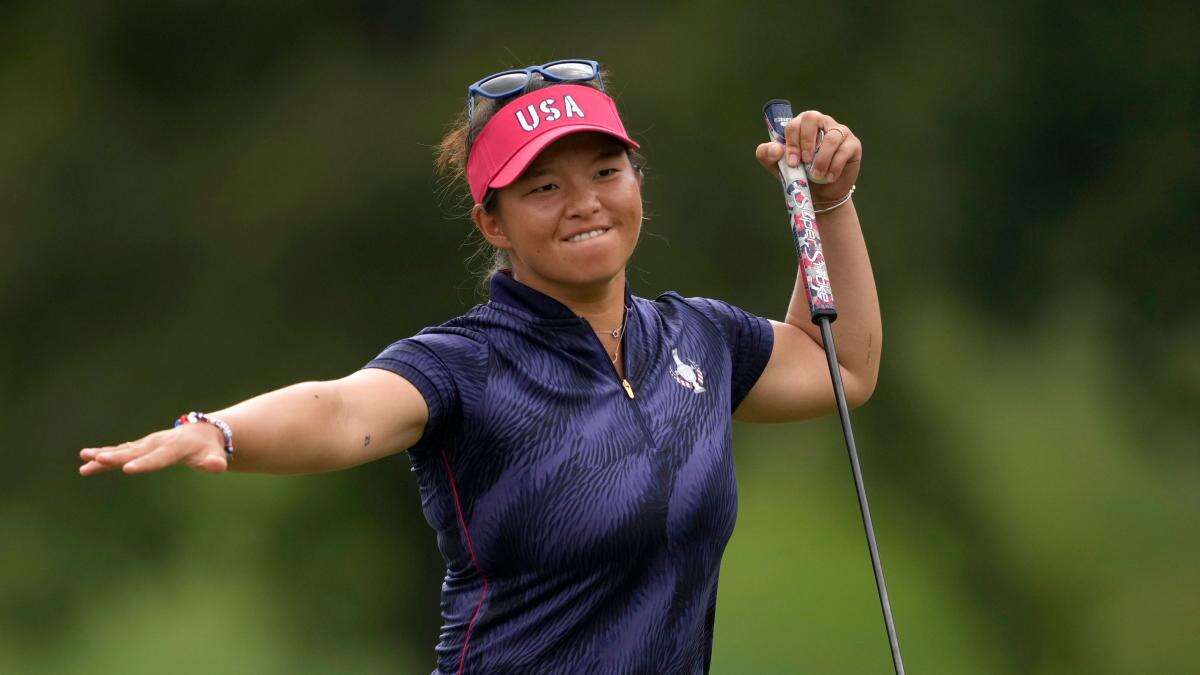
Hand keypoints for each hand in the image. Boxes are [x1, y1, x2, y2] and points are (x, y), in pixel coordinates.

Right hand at [79, 423, 228, 475]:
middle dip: (116, 457)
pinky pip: (121, 451)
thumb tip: (217, 466)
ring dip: (104, 455)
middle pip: (135, 452)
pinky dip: (105, 455)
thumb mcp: (216, 456)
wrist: (203, 433)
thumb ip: (215, 462)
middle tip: (97, 460)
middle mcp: (158, 443)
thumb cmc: (210, 449)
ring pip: (123, 450)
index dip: (144, 463)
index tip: (127, 469)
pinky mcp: (142, 447)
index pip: (159, 458)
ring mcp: (148, 444)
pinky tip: (87, 460)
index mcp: (176, 447)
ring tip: (84, 459)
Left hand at [755, 109, 861, 203]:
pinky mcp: (853, 144)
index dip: (791, 143)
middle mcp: (821, 123)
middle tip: (804, 162)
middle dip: (805, 142)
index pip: (794, 124)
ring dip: (821, 158)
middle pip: (812, 118)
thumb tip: (775, 149)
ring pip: (831, 136)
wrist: (821, 194)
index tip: (791, 162)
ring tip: (816, 175)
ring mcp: (839, 131)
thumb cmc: (800, 174)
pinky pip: (844, 150)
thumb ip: (768, 155)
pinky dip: (834, 166)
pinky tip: (829, 177)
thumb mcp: (779, 167)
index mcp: (802, 125)